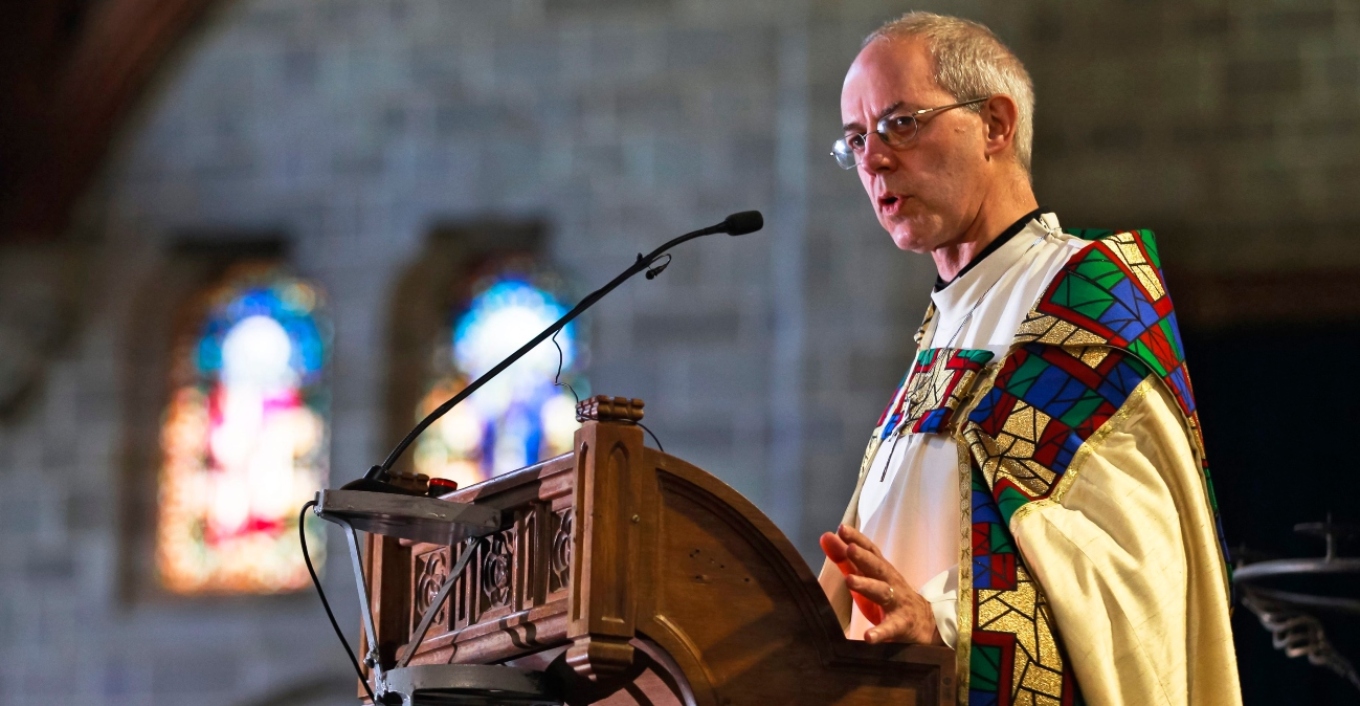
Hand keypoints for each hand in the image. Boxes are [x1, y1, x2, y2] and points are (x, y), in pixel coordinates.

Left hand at [820, 525, 943, 644]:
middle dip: (863, 557)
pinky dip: (880, 632)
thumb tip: (825, 536)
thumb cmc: (890, 596)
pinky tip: (868, 636)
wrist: (926, 623)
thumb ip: (845, 560)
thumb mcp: (868, 578)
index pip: (870, 551)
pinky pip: (891, 628)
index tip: (842, 529)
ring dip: (867, 585)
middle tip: (849, 548)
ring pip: (883, 592)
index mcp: (882, 571)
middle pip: (878, 567)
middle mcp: (891, 582)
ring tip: (849, 580)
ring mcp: (897, 603)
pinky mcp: (901, 625)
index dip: (857, 539)